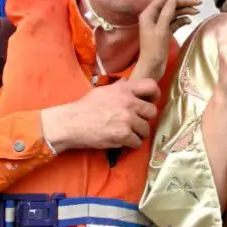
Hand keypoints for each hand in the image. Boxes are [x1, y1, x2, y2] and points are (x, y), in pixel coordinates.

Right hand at [41, 78, 160, 153]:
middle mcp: (129, 103)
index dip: (155, 95)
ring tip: (129, 133)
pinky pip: (137, 142)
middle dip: (146, 118)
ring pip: (146, 129)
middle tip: (137, 122)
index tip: (151, 101)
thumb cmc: (85, 107)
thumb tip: (127, 82)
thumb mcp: (103, 91)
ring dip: (139, 133)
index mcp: (125, 89)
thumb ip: (119, 87)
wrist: (71, 123)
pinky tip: (123, 141)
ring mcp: (127, 119)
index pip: (151, 86)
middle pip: (152, 111)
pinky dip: (132, 144)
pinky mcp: (123, 135)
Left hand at [132, 0, 199, 81]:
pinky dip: (182, 20)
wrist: (152, 67)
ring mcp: (159, 24)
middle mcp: (153, 16)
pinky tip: (189, 21)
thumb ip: (167, 13)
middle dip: (184, 1)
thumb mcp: (161, 30)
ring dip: (185, 10)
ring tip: (196, 11)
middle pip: (170, 4)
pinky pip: (175, 21)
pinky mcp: (164, 31)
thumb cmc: (154, 50)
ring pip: (174, 12)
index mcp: (148, 13)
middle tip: (198, 2)